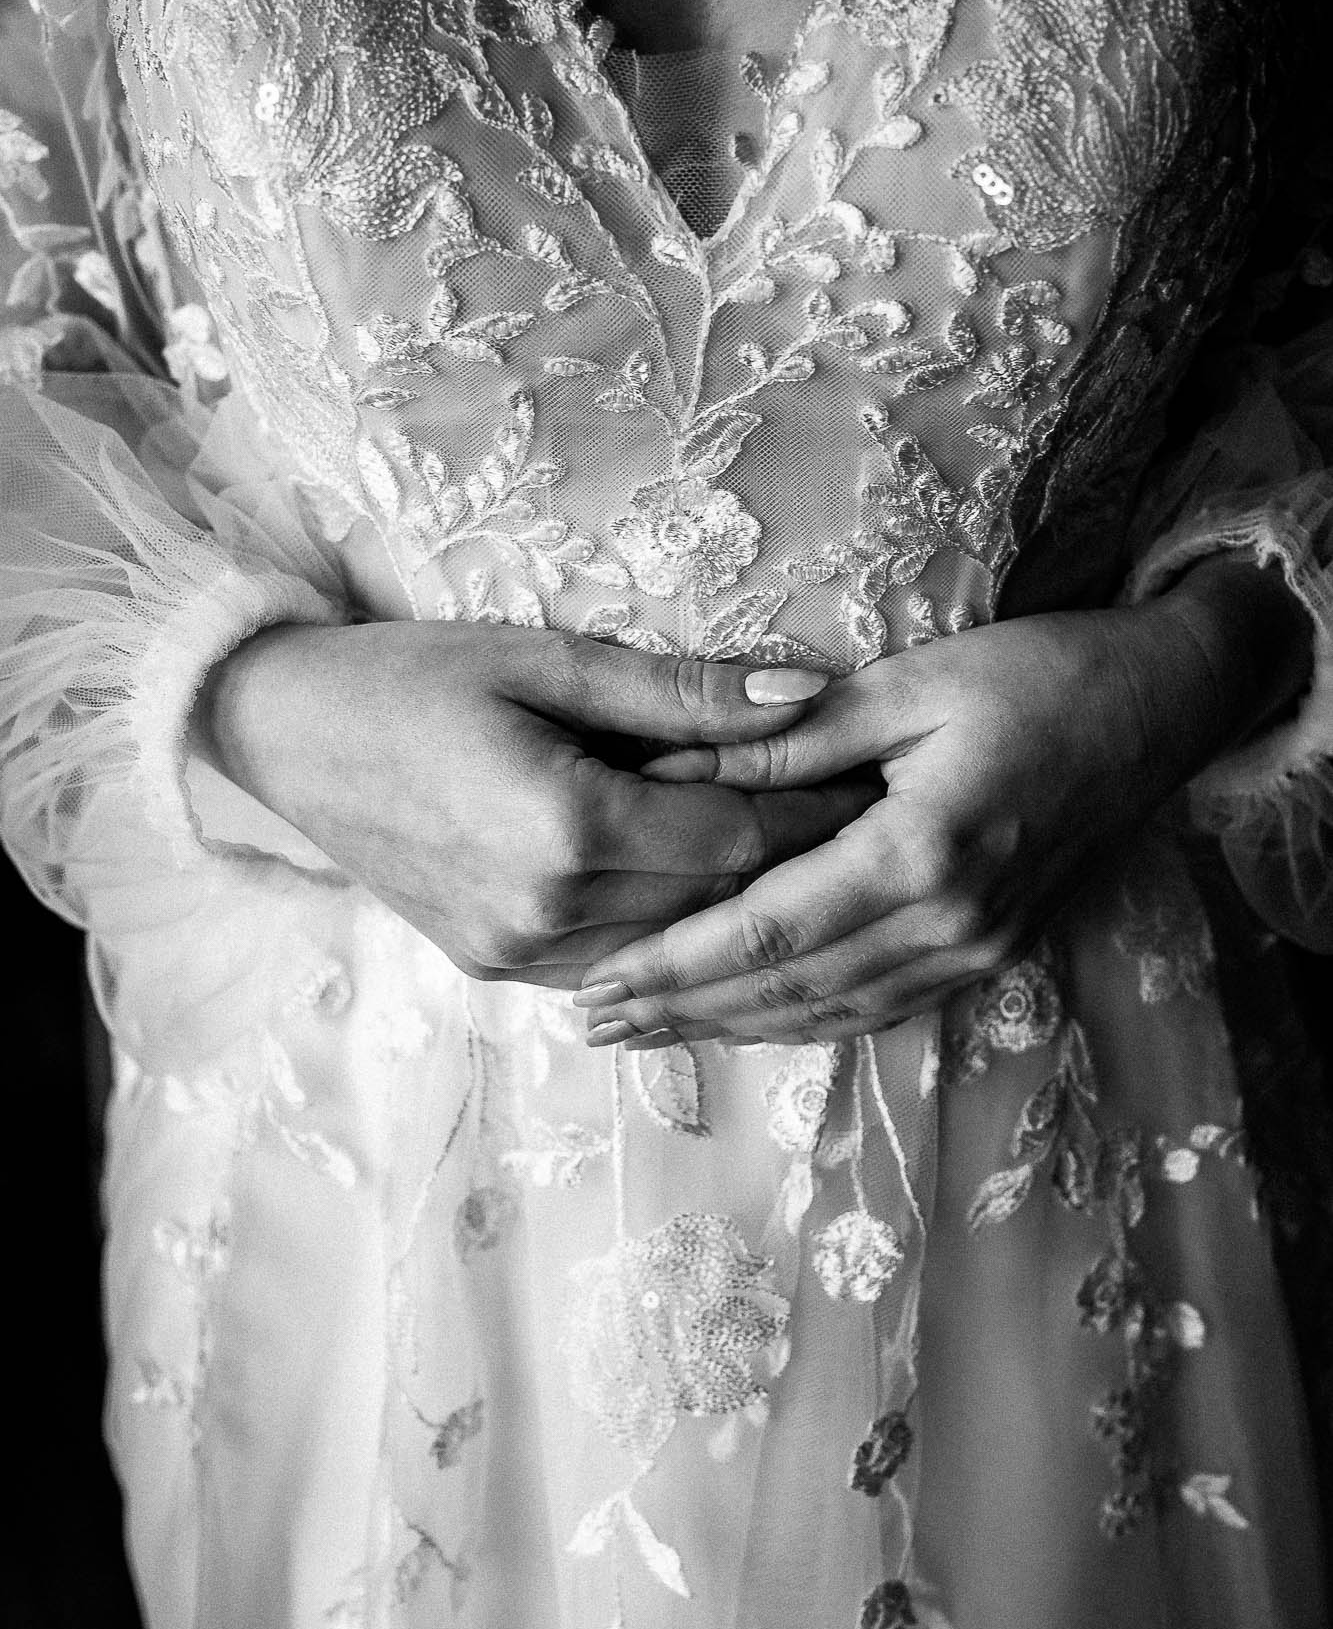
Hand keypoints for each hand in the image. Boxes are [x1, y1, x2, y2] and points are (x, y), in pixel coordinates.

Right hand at [201, 620, 871, 985]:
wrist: (284, 735)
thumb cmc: (412, 675)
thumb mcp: (546, 661)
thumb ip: (681, 693)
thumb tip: (809, 694)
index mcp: (566, 832)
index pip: (740, 842)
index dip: (821, 817)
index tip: (885, 785)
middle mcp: (547, 915)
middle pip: (719, 906)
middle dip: (800, 866)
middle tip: (878, 823)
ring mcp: (518, 955)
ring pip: (675, 947)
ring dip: (742, 909)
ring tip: (818, 864)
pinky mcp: (496, 967)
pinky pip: (619, 964)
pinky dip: (675, 934)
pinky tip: (718, 900)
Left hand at [573, 562, 1312, 1042]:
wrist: (1162, 708)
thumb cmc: (1038, 675)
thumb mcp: (910, 683)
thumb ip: (790, 742)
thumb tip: (670, 771)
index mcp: (922, 852)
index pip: (767, 930)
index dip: (674, 965)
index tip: (597, 982)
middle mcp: (950, 923)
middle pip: (787, 988)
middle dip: (681, 1011)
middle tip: (593, 1023)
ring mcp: (977, 950)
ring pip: (829, 1012)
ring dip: (731, 1028)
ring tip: (647, 1033)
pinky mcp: (991, 953)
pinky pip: (878, 1009)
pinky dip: (802, 1021)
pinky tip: (747, 1021)